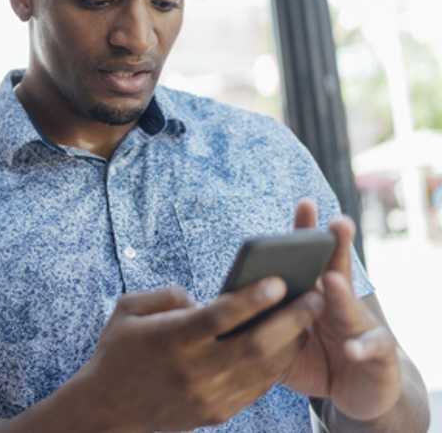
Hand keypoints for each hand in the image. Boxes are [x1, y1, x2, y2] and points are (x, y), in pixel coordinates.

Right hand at [79, 279, 322, 431]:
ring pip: (263, 370)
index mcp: (171, 338)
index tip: (280, 281)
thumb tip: (204, 298)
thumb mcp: (127, 309)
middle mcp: (194, 369)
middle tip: (315, 298)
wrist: (108, 408)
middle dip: (291, 320)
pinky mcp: (216, 413)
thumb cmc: (118, 350)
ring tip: (308, 320)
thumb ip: (167, 295)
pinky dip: (276, 367)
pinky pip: (256, 389)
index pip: (220, 316)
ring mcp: (208, 395)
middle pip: (254, 345)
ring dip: (291, 344)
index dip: (253, 298)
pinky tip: (286, 347)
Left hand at [282, 200, 402, 420]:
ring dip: (341, 293)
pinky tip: (350, 349)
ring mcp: (361, 325)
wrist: (359, 391)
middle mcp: (339, 303)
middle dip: (336, 245)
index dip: (306, 232)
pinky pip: (370, 349)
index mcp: (314, 295)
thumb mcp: (282, 340)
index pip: (308, 259)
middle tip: (335, 222)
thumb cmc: (315, 359)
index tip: (304, 203)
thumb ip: (260, 323)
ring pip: (351, 306)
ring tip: (330, 281)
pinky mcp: (379, 354)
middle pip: (336, 269)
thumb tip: (214, 309)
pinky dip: (361, 348)